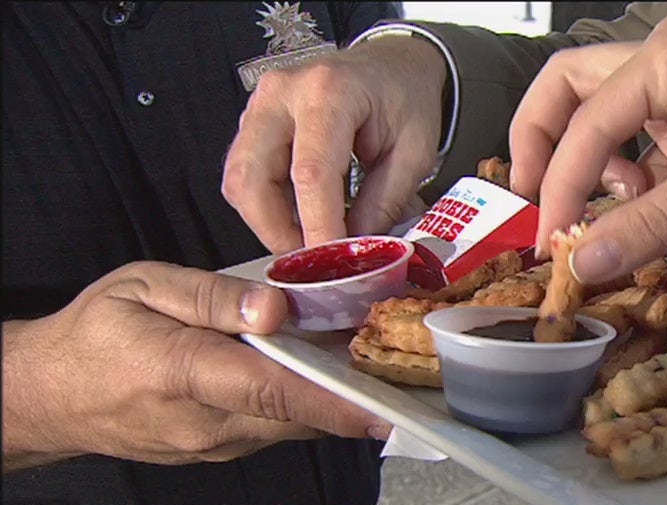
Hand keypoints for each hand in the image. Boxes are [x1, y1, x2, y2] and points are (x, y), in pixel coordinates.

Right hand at [2, 262, 389, 470]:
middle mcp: (207, 423)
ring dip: (333, 400)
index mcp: (184, 374)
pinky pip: (276, 429)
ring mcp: (215, 446)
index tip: (385, 406)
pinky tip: (324, 374)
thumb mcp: (143, 288)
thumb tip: (276, 308)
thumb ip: (212, 297)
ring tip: (371, 360)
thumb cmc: (95, 334)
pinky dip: (306, 406)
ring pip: (292, 426)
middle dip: (352, 395)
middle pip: (298, 416)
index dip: (334, 401)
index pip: (273, 393)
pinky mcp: (221, 452)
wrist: (48, 397)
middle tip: (401, 364)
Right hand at [222, 35, 446, 253]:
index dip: (316, 227)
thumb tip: (354, 250)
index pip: (310, 173)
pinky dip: (268, 207)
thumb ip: (384, 201)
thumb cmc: (405, 100)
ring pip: (240, 181)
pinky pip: (246, 175)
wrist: (391, 65)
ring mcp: (260, 105)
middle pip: (252, 178)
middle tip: (312, 261)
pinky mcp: (254, 122)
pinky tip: (301, 220)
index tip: (330, 264)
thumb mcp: (414, 152)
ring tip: (310, 244)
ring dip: (270, 223)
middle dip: (277, 232)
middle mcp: (282, 94)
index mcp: (329, 92)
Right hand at [510, 15, 666, 359]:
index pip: (587, 116)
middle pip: (573, 91)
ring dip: (589, 169)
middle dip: (546, 145)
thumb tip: (581, 264)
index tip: (551, 244)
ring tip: (610, 216)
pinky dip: (625, 186)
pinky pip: (638, 152)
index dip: (560, 181)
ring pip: (601, 123)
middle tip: (536, 206)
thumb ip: (652, 223)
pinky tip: (641, 215)